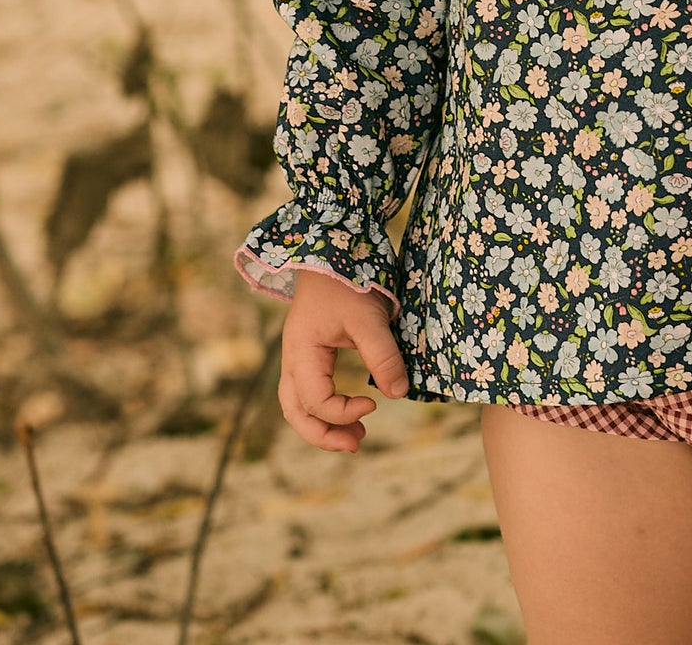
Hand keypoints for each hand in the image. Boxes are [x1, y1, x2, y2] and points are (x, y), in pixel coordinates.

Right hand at [278, 269, 408, 451]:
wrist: (333, 247)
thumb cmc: (348, 278)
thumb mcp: (368, 317)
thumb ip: (383, 355)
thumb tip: (399, 394)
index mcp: (301, 351)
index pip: (315, 400)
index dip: (342, 412)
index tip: (373, 405)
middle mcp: (293, 358)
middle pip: (295, 412)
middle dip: (323, 434)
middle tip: (357, 444)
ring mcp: (298, 355)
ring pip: (297, 405)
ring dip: (323, 425)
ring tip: (356, 439)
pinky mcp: (310, 351)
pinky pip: (308, 391)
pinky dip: (325, 408)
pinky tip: (349, 410)